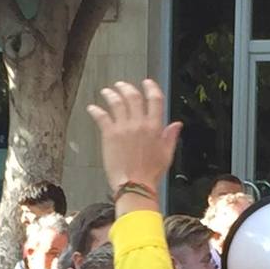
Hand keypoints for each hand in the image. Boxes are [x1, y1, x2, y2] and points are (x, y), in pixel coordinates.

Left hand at [86, 79, 181, 214]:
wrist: (135, 185)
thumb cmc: (150, 173)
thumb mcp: (166, 154)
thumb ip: (170, 136)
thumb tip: (177, 124)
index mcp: (155, 127)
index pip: (155, 99)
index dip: (150, 88)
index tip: (147, 83)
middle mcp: (139, 123)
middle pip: (133, 97)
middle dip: (127, 88)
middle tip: (121, 85)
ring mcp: (123, 127)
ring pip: (117, 103)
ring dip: (111, 94)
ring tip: (107, 92)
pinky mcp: (110, 134)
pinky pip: (102, 116)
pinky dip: (96, 110)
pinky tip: (92, 108)